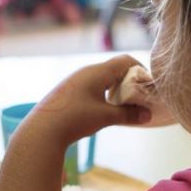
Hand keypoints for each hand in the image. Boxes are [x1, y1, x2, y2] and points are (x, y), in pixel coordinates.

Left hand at [22, 55, 151, 147]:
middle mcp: (87, 72)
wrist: (42, 129)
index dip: (140, 70)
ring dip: (116, 89)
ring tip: (123, 106)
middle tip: (139, 98)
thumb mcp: (105, 117)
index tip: (148, 86)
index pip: (125, 60)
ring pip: (103, 78)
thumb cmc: (75, 119)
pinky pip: (93, 86)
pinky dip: (104, 94)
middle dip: (129, 82)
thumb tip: (147, 115)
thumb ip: (128, 114)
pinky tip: (104, 109)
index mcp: (97, 72)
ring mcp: (76, 80)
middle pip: (115, 69)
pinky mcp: (69, 91)